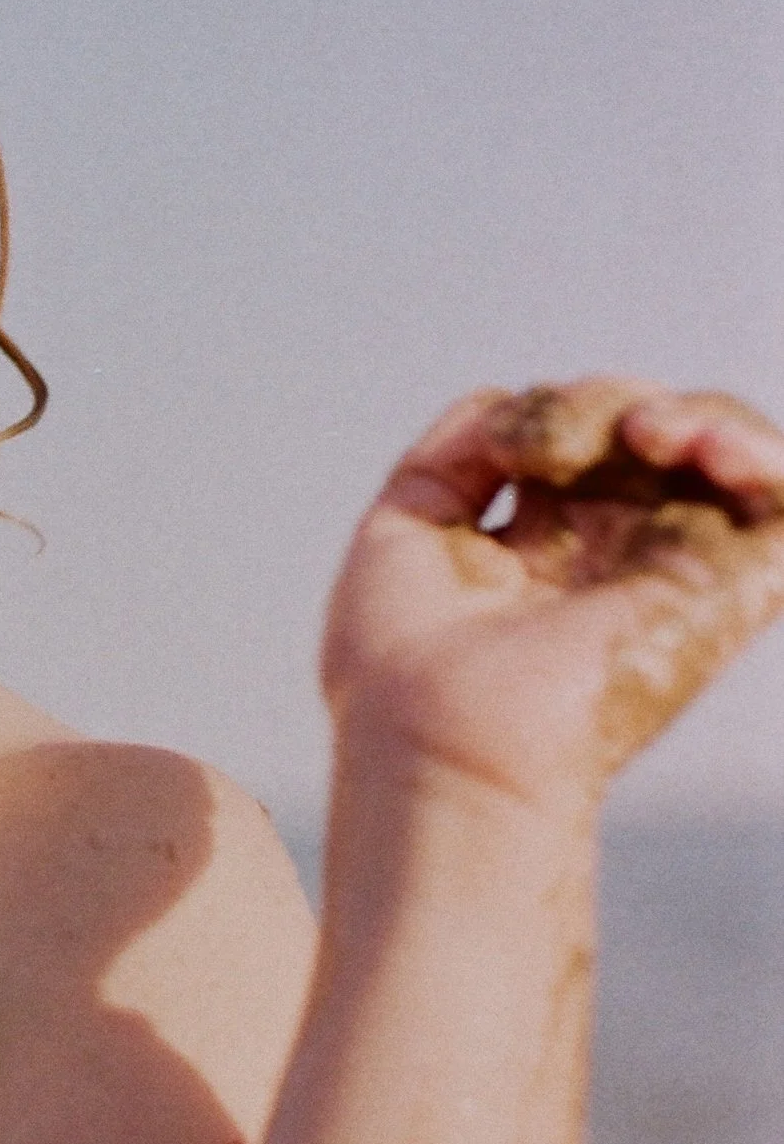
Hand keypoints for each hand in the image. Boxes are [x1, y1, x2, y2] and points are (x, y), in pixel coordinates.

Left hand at [321, 380, 783, 808]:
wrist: (441, 739)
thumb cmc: (399, 665)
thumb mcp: (401, 529)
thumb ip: (453, 454)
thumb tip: (509, 403)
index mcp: (540, 543)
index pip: (580, 439)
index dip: (551, 413)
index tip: (505, 448)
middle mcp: (613, 555)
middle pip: (649, 433)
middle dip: (611, 404)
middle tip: (566, 444)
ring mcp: (670, 571)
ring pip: (727, 454)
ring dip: (702, 417)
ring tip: (652, 433)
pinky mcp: (725, 595)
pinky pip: (781, 508)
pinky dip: (765, 456)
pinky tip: (711, 450)